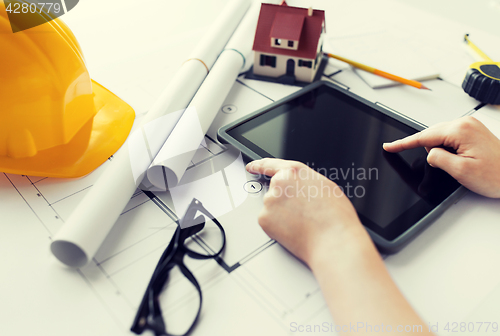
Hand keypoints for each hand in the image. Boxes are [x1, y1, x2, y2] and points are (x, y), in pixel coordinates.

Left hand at [246, 158, 369, 266]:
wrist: (333, 241)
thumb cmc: (335, 217)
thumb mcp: (325, 187)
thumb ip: (305, 182)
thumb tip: (299, 188)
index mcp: (295, 172)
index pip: (271, 165)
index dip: (259, 165)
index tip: (252, 166)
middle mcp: (279, 183)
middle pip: (275, 192)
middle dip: (283, 202)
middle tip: (301, 215)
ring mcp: (269, 201)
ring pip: (272, 208)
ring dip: (282, 216)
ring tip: (303, 224)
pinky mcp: (264, 218)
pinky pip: (269, 223)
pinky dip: (277, 228)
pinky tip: (294, 231)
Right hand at [384, 116, 499, 197]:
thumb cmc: (497, 175)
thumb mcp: (460, 171)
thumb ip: (437, 159)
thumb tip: (429, 153)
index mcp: (460, 130)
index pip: (423, 136)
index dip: (404, 143)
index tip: (389, 146)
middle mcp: (465, 124)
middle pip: (431, 135)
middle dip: (429, 152)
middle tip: (446, 167)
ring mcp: (469, 127)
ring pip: (439, 138)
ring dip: (441, 153)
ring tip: (459, 165)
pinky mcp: (472, 133)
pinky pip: (449, 139)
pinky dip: (447, 150)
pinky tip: (457, 160)